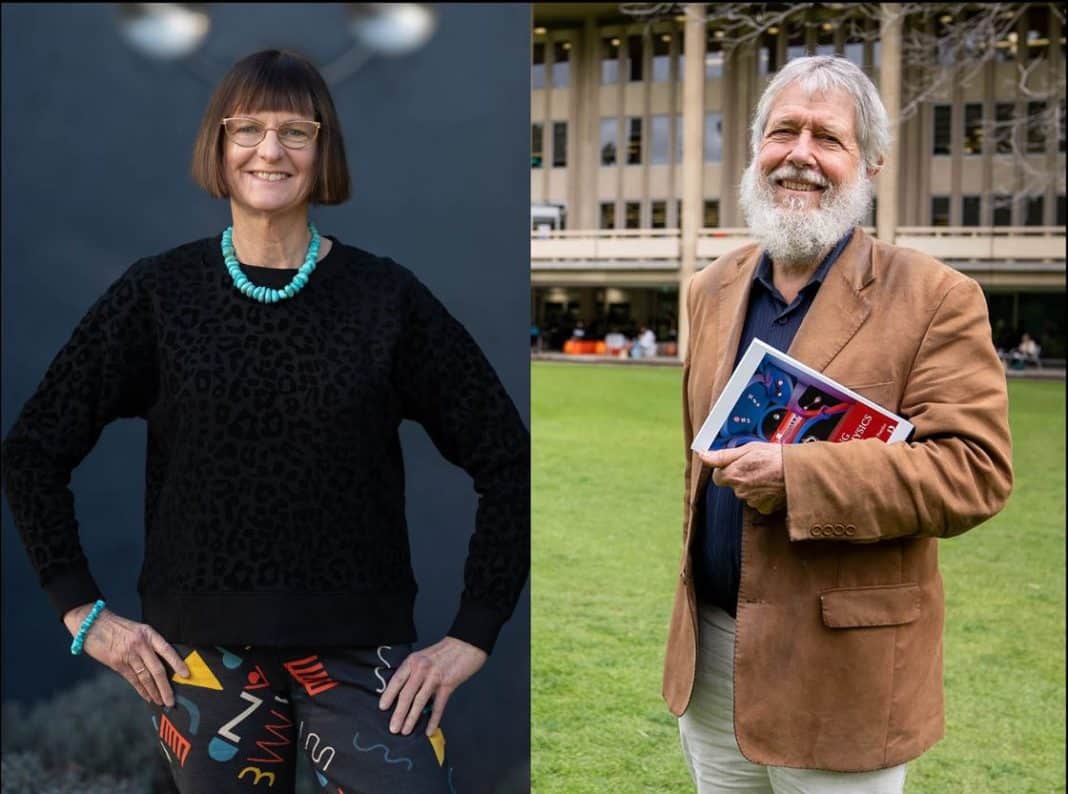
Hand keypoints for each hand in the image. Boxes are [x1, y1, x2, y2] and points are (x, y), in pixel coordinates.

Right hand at [63, 604, 189, 706]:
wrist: (92, 624)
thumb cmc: (116, 626)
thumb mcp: (138, 629)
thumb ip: (149, 643)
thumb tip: (162, 662)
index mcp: (148, 634)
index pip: (167, 650)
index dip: (178, 663)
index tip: (186, 675)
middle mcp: (141, 645)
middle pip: (157, 669)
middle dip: (166, 687)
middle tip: (172, 700)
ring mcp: (128, 655)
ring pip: (145, 677)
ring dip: (154, 692)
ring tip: (161, 701)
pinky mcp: (117, 664)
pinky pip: (132, 680)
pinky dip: (141, 690)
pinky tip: (147, 697)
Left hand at [378, 636, 486, 736]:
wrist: (467, 644)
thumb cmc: (446, 651)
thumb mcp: (424, 656)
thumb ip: (414, 671)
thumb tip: (405, 691)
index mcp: (413, 661)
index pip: (397, 680)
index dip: (388, 695)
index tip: (382, 707)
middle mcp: (421, 668)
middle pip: (406, 694)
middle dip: (398, 713)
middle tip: (393, 728)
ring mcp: (435, 677)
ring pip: (419, 701)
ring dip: (411, 718)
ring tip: (405, 730)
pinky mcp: (448, 684)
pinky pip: (439, 705)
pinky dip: (433, 719)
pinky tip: (429, 729)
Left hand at [699, 443, 786, 514]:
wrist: (799, 472)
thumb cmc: (775, 457)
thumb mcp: (747, 449)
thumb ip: (722, 455)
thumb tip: (703, 455)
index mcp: (733, 475)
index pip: (718, 476)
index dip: (727, 469)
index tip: (738, 464)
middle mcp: (740, 491)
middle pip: (733, 484)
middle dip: (741, 476)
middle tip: (756, 466)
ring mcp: (752, 501)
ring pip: (746, 493)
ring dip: (752, 485)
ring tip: (766, 474)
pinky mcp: (764, 508)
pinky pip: (758, 502)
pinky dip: (763, 495)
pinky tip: (771, 485)